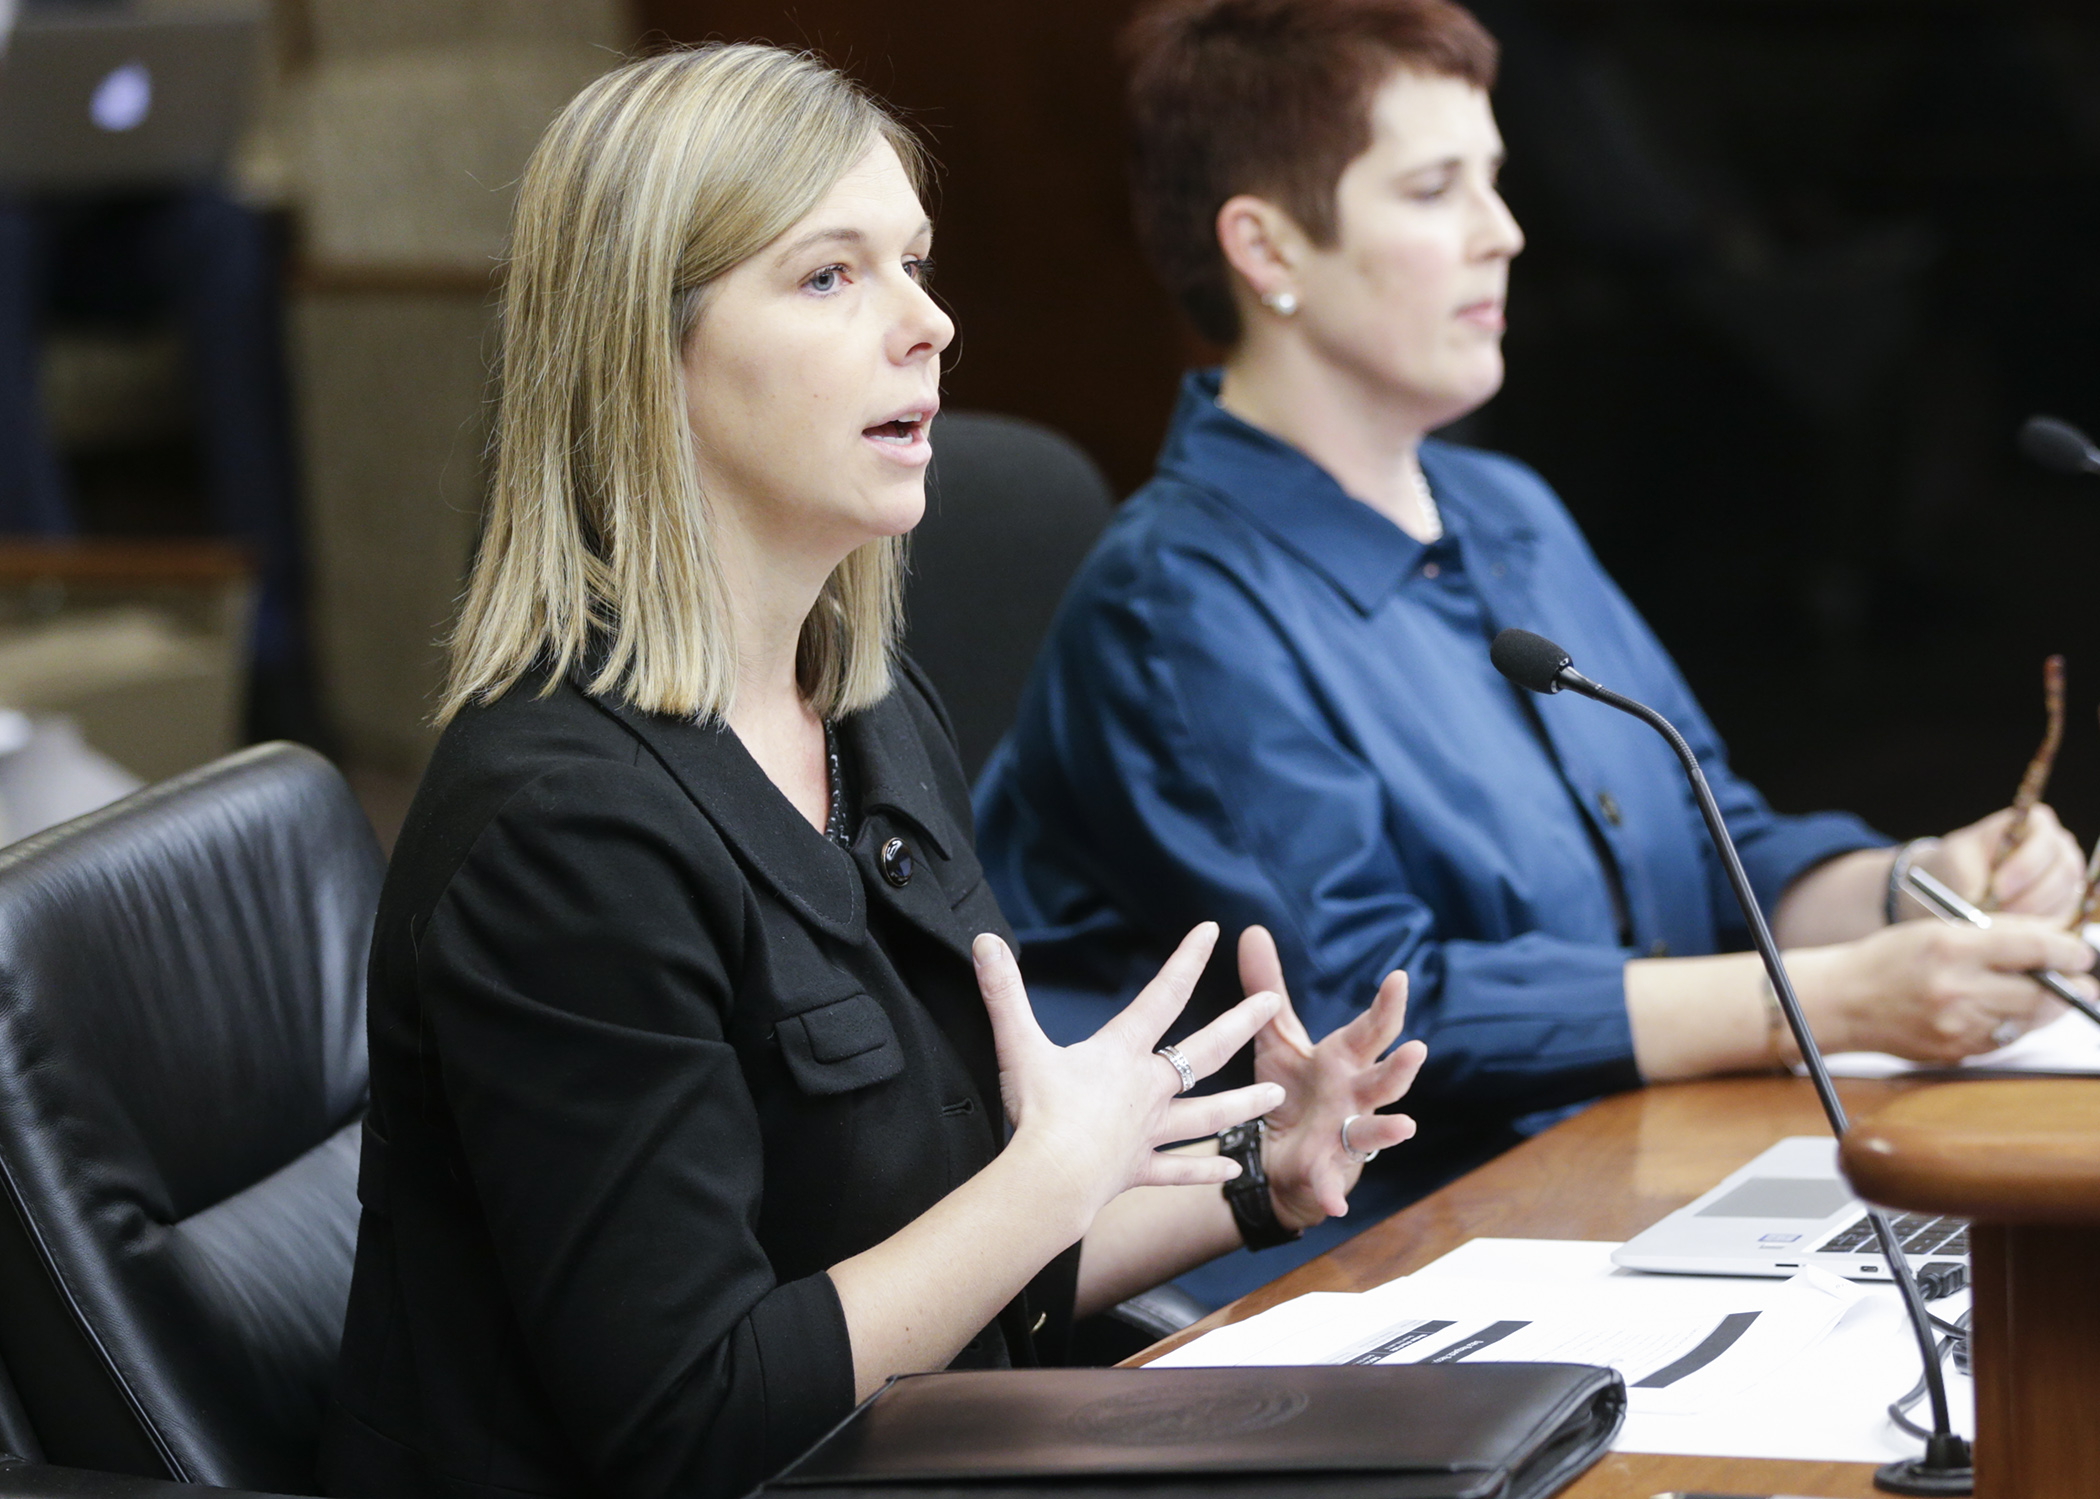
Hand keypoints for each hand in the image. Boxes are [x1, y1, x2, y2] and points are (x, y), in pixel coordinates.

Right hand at [973, 924, 1283, 1230]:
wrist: (1050, 1180)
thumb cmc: (1037, 1111)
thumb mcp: (1018, 1044)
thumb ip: (1003, 992)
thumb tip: (984, 941)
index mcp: (1123, 1053)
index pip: (1163, 995)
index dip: (1188, 960)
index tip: (1212, 931)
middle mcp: (1149, 1089)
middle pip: (1206, 1049)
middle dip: (1243, 1022)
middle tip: (1276, 1003)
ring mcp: (1149, 1132)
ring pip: (1208, 1115)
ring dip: (1244, 1104)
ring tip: (1275, 1095)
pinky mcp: (1139, 1169)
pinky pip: (1178, 1170)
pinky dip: (1204, 1171)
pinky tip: (1232, 1170)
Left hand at [1239, 926, 1427, 1230]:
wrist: (1275, 1154)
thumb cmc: (1288, 1089)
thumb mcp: (1277, 1037)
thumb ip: (1267, 988)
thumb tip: (1252, 929)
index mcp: (1344, 1060)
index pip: (1371, 1029)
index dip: (1386, 1005)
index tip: (1398, 978)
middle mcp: (1355, 1096)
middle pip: (1384, 1078)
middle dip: (1401, 1066)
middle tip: (1417, 1049)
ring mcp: (1347, 1136)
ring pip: (1374, 1130)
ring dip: (1389, 1129)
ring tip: (1406, 1126)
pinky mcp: (1328, 1171)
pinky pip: (1331, 1182)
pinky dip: (1332, 1192)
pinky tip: (1336, 1206)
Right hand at [1802, 916, 2095, 1061]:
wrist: (1843, 1003)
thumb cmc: (1888, 960)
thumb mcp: (1938, 930)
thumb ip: (1997, 934)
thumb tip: (2052, 940)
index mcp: (1951, 948)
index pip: (2032, 948)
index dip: (2067, 950)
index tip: (2081, 952)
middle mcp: (1957, 989)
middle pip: (2041, 991)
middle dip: (2067, 984)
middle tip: (2078, 978)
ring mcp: (1958, 1026)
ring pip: (2030, 1019)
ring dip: (2044, 1006)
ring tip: (2038, 992)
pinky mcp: (1958, 1052)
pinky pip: (2007, 1038)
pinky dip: (2014, 1024)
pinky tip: (2001, 1010)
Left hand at [1928, 804, 2083, 919]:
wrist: (1959, 883)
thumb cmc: (1960, 863)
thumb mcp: (1955, 861)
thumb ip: (1968, 874)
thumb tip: (1976, 899)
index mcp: (2036, 825)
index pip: (2044, 843)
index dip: (2024, 867)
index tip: (1998, 889)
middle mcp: (2059, 849)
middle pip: (2062, 874)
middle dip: (2029, 898)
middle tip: (1999, 914)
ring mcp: (2066, 878)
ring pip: (2063, 900)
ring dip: (2032, 916)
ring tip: (2000, 924)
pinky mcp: (2065, 904)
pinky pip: (2061, 919)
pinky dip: (2037, 928)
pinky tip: (2012, 931)